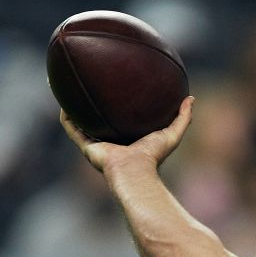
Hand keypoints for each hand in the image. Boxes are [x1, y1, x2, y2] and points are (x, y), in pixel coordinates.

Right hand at [60, 96, 194, 173]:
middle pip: (101, 121)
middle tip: (93, 87)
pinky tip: (63, 101)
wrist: (134, 170)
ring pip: (83, 123)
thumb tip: (191, 98)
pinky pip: (72, 129)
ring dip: (75, 109)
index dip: (122, 107)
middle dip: (96, 106)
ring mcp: (98, 145)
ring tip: (71, 91)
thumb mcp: (173, 133)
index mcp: (130, 140)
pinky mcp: (86, 147)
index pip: (125, 121)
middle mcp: (112, 142)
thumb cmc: (153, 155)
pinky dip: (67, 117)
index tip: (121, 90)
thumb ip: (183, 117)